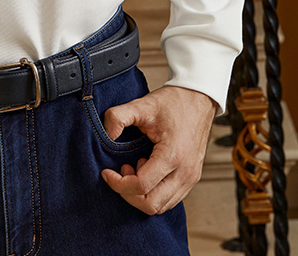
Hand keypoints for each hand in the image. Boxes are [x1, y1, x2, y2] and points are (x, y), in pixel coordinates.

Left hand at [100, 85, 217, 214]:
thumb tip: (106, 134)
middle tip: (122, 169)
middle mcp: (185, 172)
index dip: (118, 183)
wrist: (198, 99)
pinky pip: (170, 199)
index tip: (107, 172)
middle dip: (128, 193)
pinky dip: (153, 192)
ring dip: (141, 193)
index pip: (141, 185)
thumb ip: (118, 116)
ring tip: (135, 167)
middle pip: (151, 204)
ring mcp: (191, 177)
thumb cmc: (173, 102)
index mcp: (172, 155)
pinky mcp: (192, 178)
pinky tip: (146, 169)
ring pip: (161, 206)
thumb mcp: (142, 104)